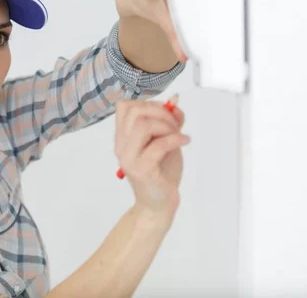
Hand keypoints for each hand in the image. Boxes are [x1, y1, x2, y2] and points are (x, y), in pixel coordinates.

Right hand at [114, 99, 189, 217]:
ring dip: (166, 125)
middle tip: (175, 124)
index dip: (148, 103)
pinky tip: (185, 142)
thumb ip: (169, 122)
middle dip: (160, 112)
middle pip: (134, 112)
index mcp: (123, 137)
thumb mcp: (166, 140)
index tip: (165, 114)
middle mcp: (121, 146)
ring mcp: (129, 158)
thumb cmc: (162, 172)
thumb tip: (174, 105)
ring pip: (143, 125)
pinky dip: (175, 139)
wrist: (159, 203)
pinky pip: (158, 145)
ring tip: (178, 134)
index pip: (124, 107)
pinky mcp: (142, 170)